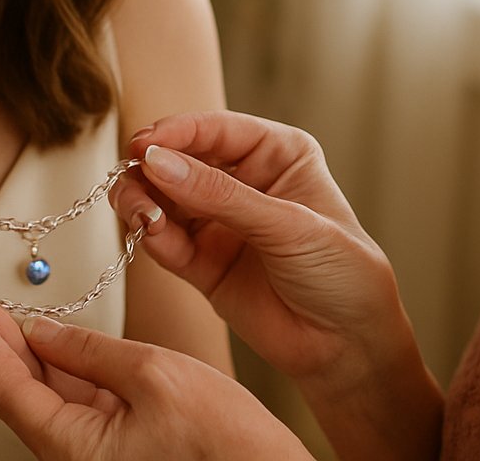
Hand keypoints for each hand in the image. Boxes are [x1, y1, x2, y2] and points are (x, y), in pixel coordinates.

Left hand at [0, 305, 310, 460]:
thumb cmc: (225, 445)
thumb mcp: (154, 373)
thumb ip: (91, 351)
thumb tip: (42, 332)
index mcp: (75, 451)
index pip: (9, 392)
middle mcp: (79, 460)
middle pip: (23, 397)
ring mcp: (101, 457)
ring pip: (50, 401)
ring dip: (29, 358)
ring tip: (8, 318)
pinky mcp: (124, 449)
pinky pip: (80, 407)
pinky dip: (65, 372)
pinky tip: (56, 345)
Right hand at [113, 112, 440, 448]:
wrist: (348, 349)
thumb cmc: (344, 275)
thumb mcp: (290, 226)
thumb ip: (220, 195)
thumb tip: (159, 162)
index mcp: (277, 154)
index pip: (216, 130)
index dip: (177, 132)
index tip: (145, 144)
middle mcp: (243, 182)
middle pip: (179, 159)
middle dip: (151, 166)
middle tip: (131, 177)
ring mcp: (219, 222)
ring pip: (162, 197)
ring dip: (141, 199)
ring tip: (139, 212)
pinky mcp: (202, 262)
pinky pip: (164, 239)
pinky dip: (150, 233)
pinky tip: (150, 232)